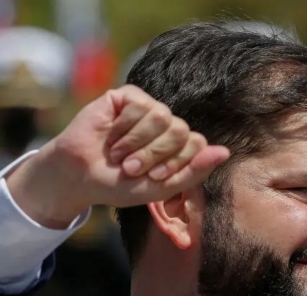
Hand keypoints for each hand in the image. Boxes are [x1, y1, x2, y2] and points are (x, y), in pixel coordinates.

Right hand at [6, 85, 229, 228]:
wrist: (80, 176)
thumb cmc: (119, 185)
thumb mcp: (160, 188)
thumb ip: (194, 172)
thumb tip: (225, 152)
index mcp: (180, 148)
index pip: (197, 146)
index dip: (174, 163)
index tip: (151, 178)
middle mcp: (168, 125)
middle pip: (181, 131)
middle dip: (154, 155)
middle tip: (130, 168)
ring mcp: (149, 109)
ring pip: (162, 116)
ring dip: (136, 143)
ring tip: (118, 154)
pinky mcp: (128, 97)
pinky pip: (139, 105)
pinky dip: (123, 127)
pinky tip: (110, 136)